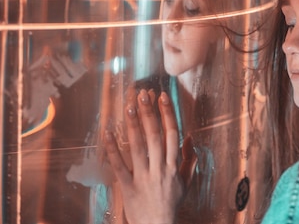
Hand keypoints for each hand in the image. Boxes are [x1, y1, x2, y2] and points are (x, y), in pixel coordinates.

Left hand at [104, 90, 196, 223]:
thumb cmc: (172, 205)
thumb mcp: (186, 183)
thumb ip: (189, 160)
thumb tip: (191, 138)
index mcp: (173, 166)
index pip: (172, 133)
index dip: (167, 113)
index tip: (162, 96)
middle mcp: (160, 169)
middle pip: (155, 135)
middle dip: (149, 113)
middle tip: (143, 94)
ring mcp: (144, 178)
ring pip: (139, 147)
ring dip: (134, 125)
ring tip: (129, 106)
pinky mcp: (129, 187)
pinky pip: (120, 166)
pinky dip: (113, 149)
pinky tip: (107, 133)